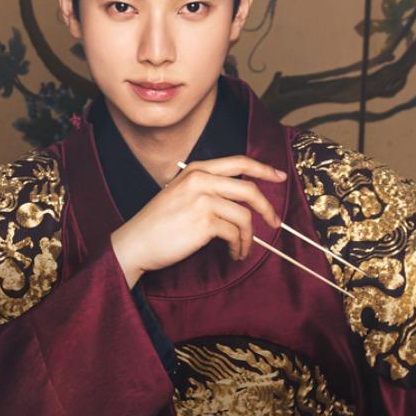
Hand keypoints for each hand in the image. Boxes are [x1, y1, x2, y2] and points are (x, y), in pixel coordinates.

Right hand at [110, 156, 285, 288]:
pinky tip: (232, 254)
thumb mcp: (180, 193)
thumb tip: (242, 200)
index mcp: (196, 170)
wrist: (135, 242)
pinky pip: (235, 234)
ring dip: (249, 237)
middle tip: (274, 222)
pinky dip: (238, 247)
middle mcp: (200, 180)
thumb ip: (207, 188)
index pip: (238, 162)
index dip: (263, 168)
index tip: (280, 176)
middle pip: (249, 189)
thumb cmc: (157, 223)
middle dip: (267, 207)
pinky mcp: (204, 222)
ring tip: (242, 249)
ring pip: (245, 216)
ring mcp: (202, 200)